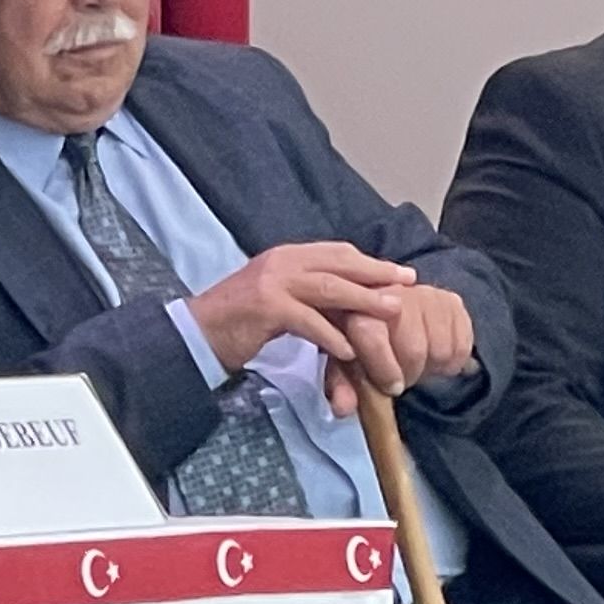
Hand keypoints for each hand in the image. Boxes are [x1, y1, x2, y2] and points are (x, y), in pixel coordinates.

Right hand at [184, 243, 426, 413]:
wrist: (195, 333)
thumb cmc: (237, 321)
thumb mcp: (276, 296)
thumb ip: (306, 292)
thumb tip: (346, 300)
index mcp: (285, 256)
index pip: (337, 252)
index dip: (370, 262)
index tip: (397, 272)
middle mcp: (281, 262)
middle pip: (340, 263)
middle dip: (377, 274)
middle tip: (408, 283)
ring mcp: (272, 284)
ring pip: (330, 288)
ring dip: (365, 300)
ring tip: (392, 312)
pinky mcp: (266, 309)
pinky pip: (309, 321)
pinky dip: (332, 336)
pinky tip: (349, 350)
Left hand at [352, 281, 476, 407]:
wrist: (388, 311)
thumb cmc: (364, 341)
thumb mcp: (345, 363)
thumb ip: (342, 387)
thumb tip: (343, 409)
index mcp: (358, 307)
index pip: (372, 336)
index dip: (384, 369)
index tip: (392, 387)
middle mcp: (393, 294)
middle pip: (414, 350)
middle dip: (409, 373)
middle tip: (402, 377)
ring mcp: (426, 295)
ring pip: (441, 350)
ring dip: (431, 368)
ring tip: (417, 364)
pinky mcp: (452, 302)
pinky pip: (462, 346)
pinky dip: (451, 362)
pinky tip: (434, 356)